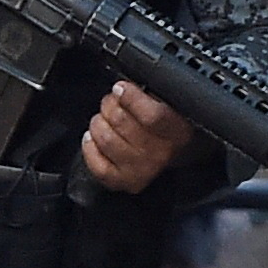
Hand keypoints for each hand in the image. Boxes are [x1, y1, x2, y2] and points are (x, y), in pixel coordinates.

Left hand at [79, 81, 193, 193]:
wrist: (170, 153)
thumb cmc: (163, 123)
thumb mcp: (166, 102)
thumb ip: (149, 92)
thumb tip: (123, 87)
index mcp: (177, 130)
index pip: (152, 116)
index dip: (130, 98)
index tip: (120, 88)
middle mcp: (161, 154)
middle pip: (122, 123)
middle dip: (110, 104)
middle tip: (111, 101)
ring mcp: (141, 170)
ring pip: (106, 139)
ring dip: (98, 123)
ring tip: (103, 119)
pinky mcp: (122, 181)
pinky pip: (97, 163)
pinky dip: (90, 146)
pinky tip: (93, 137)